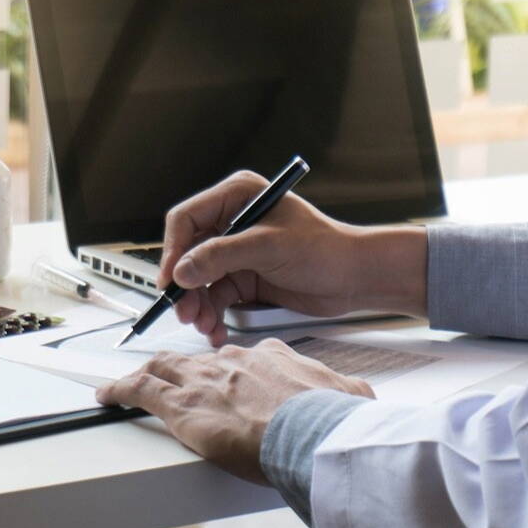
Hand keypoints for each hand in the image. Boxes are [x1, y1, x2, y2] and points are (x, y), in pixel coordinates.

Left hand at [95, 338, 374, 483]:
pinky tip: (107, 394)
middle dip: (183, 367)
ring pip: (164, 367)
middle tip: (173, 378)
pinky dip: (119, 390)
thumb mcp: (350, 396)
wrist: (313, 432)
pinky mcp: (182, 406)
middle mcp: (234, 362)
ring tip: (132, 381)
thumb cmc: (330, 420)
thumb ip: (347, 393)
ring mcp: (205, 381)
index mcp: (272, 357)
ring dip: (147, 373)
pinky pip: (139, 390)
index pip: (243, 357)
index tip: (229, 378)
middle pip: (198, 359)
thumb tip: (361, 398)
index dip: (232, 368)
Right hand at [160, 170, 427, 344]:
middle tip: (184, 312)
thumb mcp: (269, 247)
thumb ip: (221, 256)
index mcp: (237, 196)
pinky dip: (214, 315)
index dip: (173, 250)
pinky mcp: (246, 278)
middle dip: (185, 285)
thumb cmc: (325, 249)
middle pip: (189, 253)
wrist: (357, 277)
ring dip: (198, 305)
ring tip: (204, 325)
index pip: (187, 219)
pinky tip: (216, 330)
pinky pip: (217, 297)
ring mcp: (238, 252)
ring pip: (200, 280)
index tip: (170, 281)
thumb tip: (182, 271)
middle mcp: (233, 222)